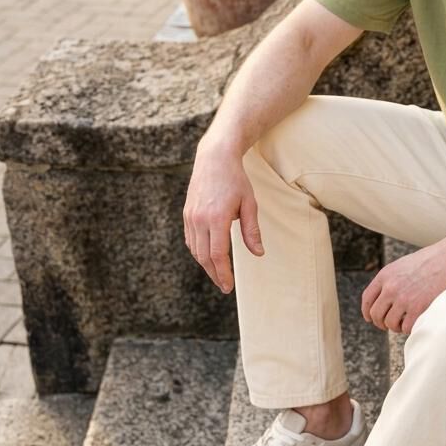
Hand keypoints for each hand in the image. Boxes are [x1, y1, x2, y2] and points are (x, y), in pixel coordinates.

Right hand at [183, 143, 262, 293]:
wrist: (214, 158)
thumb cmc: (236, 180)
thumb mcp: (249, 204)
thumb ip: (252, 230)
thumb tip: (258, 253)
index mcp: (217, 218)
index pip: (218, 254)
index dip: (223, 272)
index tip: (228, 286)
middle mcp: (199, 219)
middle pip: (204, 256)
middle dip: (214, 274)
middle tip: (224, 286)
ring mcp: (190, 217)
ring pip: (195, 250)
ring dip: (206, 264)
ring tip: (218, 274)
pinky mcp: (186, 214)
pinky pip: (190, 240)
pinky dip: (199, 252)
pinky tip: (208, 257)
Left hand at [361, 238, 445, 333]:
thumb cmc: (431, 261)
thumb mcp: (404, 265)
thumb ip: (391, 280)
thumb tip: (384, 300)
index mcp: (386, 275)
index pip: (367, 299)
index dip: (367, 312)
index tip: (371, 318)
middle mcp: (391, 288)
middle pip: (376, 314)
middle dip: (381, 323)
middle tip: (388, 325)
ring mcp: (404, 299)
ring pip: (390, 323)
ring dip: (395, 327)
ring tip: (403, 324)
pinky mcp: (418, 308)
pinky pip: (406, 327)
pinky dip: (408, 328)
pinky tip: (414, 323)